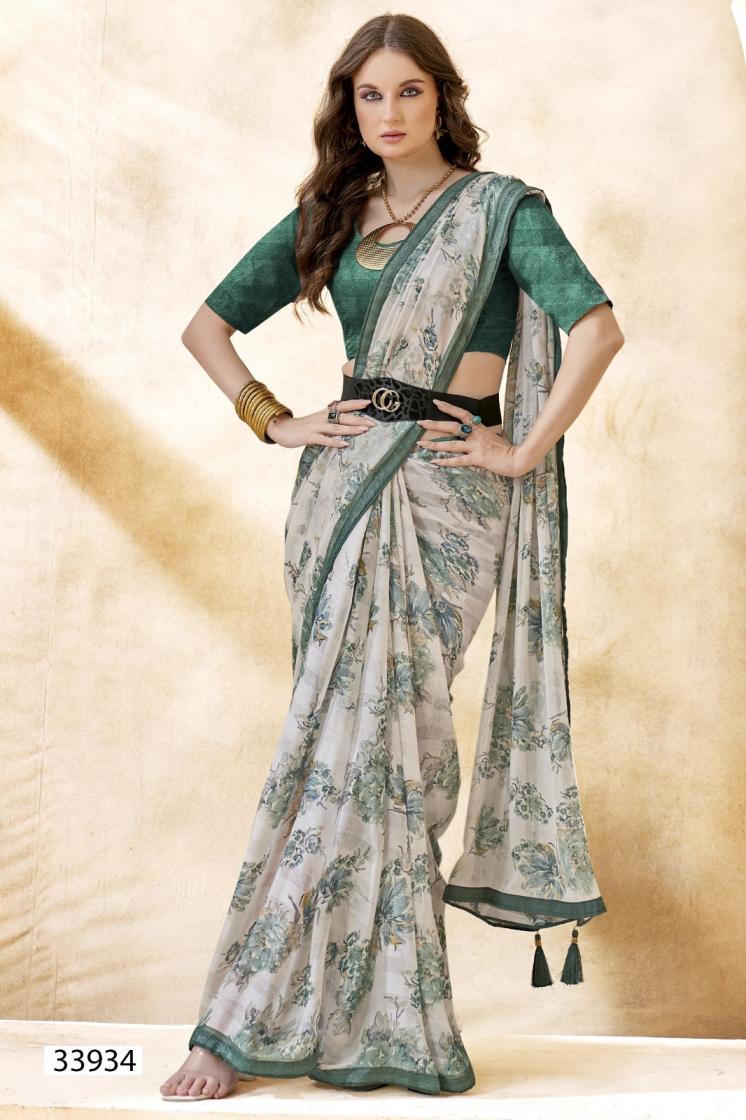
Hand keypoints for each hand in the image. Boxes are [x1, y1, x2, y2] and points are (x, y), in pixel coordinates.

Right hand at [266, 398, 374, 448]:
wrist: (282, 429)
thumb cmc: (303, 426)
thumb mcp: (318, 420)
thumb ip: (330, 419)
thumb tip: (344, 419)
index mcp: (325, 412)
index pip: (342, 405)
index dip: (355, 403)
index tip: (368, 402)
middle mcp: (322, 417)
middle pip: (343, 417)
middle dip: (359, 420)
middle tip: (373, 423)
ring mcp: (316, 427)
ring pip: (336, 427)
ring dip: (351, 429)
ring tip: (364, 431)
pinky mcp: (309, 437)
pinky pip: (325, 440)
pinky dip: (336, 442)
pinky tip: (345, 444)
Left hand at [415, 398, 529, 476]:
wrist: (518, 458)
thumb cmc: (507, 448)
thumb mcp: (495, 435)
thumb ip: (484, 433)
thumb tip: (477, 430)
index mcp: (480, 428)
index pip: (462, 414)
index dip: (449, 407)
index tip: (437, 402)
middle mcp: (476, 435)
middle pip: (452, 427)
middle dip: (434, 425)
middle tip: (420, 422)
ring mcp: (476, 447)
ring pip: (451, 444)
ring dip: (435, 444)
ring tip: (421, 444)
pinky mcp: (477, 459)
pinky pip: (458, 460)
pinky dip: (446, 461)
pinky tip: (435, 461)